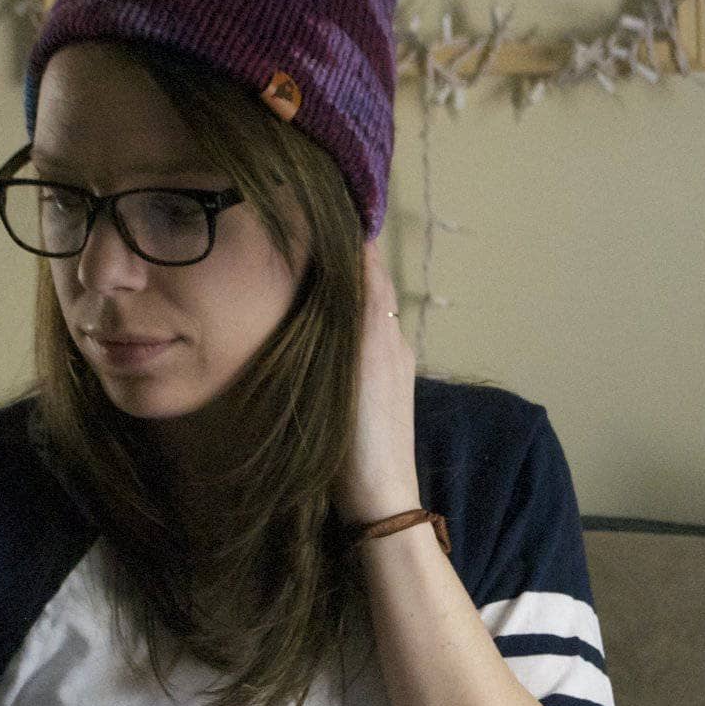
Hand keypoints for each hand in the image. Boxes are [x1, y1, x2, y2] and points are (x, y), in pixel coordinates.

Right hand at [335, 244, 421, 525]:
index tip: (326, 209)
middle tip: (313, 230)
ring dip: (349, 283)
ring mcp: (388, 364)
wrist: (379, 495)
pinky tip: (325, 316)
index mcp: (386, 331)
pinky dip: (348, 312)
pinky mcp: (380, 386)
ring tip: (314, 262)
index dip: (353, 239)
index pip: (371, 269)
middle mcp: (391, 340)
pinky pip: (364, 334)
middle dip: (350, 256)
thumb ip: (363, 308)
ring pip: (368, 309)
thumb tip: (360, 249)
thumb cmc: (363, 435)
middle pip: (372, 285)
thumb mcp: (360, 364)